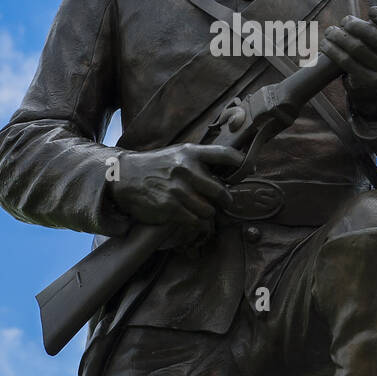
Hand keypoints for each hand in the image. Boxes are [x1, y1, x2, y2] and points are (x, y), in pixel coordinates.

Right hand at [110, 143, 243, 249]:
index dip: (241, 162)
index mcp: (190, 153)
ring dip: (207, 213)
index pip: (224, 154)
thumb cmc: (155, 166)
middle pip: (220, 191)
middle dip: (225, 200)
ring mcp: (178, 190)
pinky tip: (190, 217)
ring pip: (208, 210)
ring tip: (201, 210)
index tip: (252, 168)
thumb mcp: (177, 154)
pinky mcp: (170, 207)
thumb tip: (226, 172)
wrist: (125, 176)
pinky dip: (196, 222)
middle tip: (224, 203)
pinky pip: (195, 221)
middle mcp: (186, 169)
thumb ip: (199, 160)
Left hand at [321, 6, 376, 115]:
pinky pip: (348, 62)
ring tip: (330, 31)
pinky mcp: (371, 84)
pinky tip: (326, 44)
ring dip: (340, 36)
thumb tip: (370, 11)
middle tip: (345, 20)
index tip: (371, 10)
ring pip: (359, 49)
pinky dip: (333, 51)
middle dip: (357, 25)